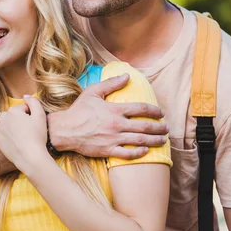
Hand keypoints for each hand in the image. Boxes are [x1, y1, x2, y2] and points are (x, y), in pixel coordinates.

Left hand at [0, 96, 50, 173]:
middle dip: (20, 118)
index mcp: (14, 111)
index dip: (31, 115)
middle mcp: (4, 117)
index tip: (35, 123)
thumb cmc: (37, 136)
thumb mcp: (41, 116)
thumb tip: (25, 96)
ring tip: (20, 132)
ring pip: (4, 120)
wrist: (30, 157)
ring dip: (11, 122)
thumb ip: (34, 102)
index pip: (24, 108)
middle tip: (29, 129)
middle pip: (14, 114)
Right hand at [48, 74, 168, 159]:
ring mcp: (113, 139)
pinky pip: (128, 154)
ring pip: (140, 141)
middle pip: (145, 126)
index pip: (141, 109)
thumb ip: (111, 84)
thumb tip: (127, 75)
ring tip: (162, 140)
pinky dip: (139, 153)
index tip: (161, 113)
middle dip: (159, 128)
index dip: (154, 111)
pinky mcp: (108, 150)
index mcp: (114, 109)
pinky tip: (145, 151)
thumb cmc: (78, 110)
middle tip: (166, 128)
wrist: (64, 130)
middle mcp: (116, 125)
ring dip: (154, 141)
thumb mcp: (92, 92)